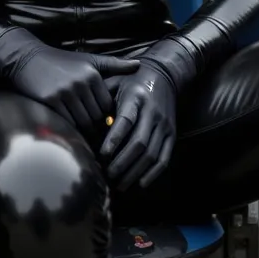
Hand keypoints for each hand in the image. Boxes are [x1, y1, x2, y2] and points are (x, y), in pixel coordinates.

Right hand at [0, 30, 139, 134]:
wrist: (27, 58)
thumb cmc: (61, 61)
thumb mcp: (89, 60)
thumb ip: (115, 64)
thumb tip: (140, 64)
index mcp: (92, 74)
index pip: (108, 106)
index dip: (108, 119)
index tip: (108, 129)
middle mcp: (80, 83)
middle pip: (97, 117)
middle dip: (99, 130)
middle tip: (102, 144)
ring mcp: (65, 92)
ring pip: (83, 123)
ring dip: (86, 135)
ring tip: (90, 145)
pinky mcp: (50, 100)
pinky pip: (67, 123)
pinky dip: (71, 132)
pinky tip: (72, 136)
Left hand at [99, 60, 176, 191]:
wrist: (163, 73)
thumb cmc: (130, 80)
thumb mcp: (114, 82)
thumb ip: (101, 99)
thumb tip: (86, 122)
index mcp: (136, 97)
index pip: (125, 121)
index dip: (114, 139)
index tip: (101, 154)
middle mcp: (153, 112)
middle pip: (139, 143)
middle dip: (123, 162)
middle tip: (107, 175)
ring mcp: (164, 125)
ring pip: (152, 155)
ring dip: (135, 172)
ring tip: (120, 183)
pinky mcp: (172, 133)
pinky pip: (165, 158)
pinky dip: (153, 173)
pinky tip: (141, 183)